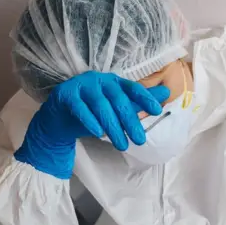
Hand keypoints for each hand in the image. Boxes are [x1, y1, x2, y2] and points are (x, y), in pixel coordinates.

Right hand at [14, 71, 169, 178]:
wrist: (58, 120)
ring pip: (100, 105)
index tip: (157, 111)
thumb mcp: (116, 109)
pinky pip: (79, 108)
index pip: (132, 88)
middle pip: (118, 100)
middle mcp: (99, 80)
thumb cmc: (92, 113)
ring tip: (122, 145)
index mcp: (113, 81)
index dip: (145, 98)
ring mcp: (81, 85)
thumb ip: (139, 102)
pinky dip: (89, 120)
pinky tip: (98, 133)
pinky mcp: (65, 94)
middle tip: (140, 140)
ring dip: (112, 126)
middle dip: (130, 121)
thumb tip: (167, 92)